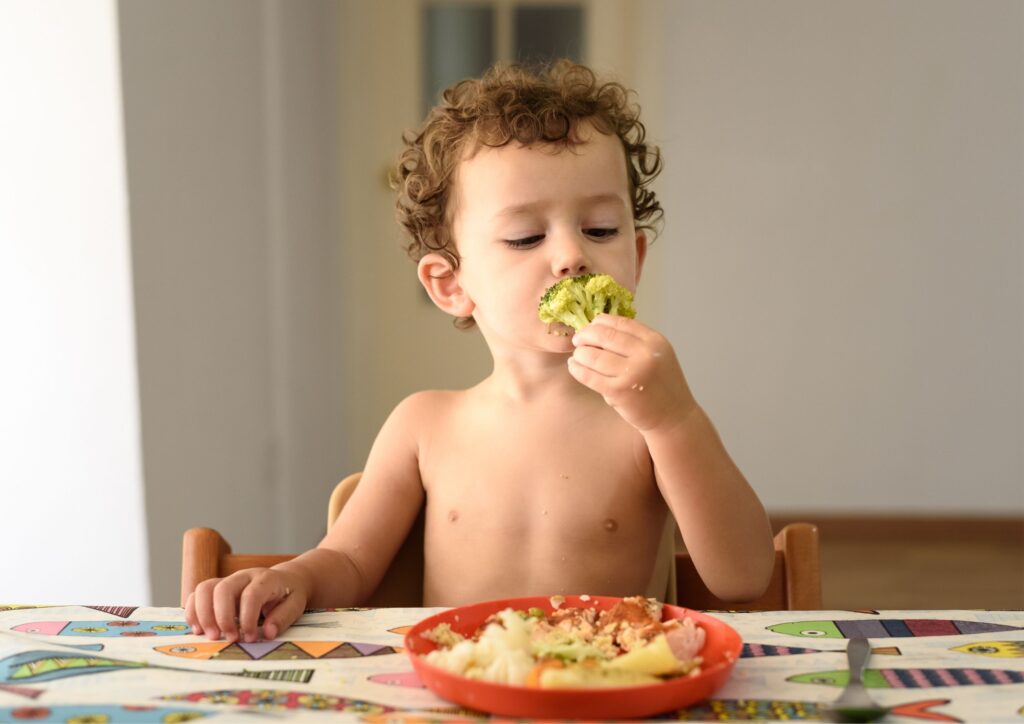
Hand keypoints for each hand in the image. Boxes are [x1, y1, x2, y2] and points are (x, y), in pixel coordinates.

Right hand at [184, 568, 307, 642]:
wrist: (285, 580)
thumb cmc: (289, 594)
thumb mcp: (296, 605)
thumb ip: (283, 618)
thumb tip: (267, 633)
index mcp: (266, 579)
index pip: (251, 595)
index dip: (247, 618)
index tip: (249, 638)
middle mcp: (243, 576)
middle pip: (222, 589)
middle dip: (221, 617)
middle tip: (227, 639)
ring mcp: (228, 580)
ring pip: (205, 588)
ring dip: (202, 614)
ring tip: (210, 636)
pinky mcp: (217, 589)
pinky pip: (197, 594)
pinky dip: (193, 611)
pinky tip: (198, 629)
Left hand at [567, 314, 696, 432]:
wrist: (673, 417)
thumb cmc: (661, 385)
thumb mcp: (657, 355)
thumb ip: (634, 342)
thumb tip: (598, 328)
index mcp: (654, 341)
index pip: (619, 322)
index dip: (599, 322)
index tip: (590, 328)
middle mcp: (644, 354)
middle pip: (603, 335)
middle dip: (585, 335)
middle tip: (578, 340)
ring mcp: (631, 373)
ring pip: (592, 354)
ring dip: (580, 353)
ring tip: (577, 356)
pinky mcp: (618, 391)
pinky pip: (588, 375)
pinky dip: (577, 369)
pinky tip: (574, 367)